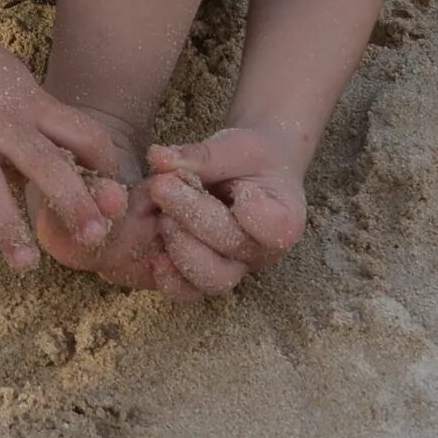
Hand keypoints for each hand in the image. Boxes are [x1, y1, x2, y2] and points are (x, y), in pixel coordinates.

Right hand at [0, 32, 133, 280]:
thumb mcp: (14, 83)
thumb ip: (37, 121)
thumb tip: (67, 156)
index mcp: (31, 106)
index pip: (85, 135)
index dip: (106, 165)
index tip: (116, 197)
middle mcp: (2, 124)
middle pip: (46, 163)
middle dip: (73, 200)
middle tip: (95, 236)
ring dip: (8, 228)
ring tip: (25, 266)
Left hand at [141, 127, 308, 300]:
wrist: (253, 174)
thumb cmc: (250, 159)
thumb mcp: (236, 146)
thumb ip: (202, 155)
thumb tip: (158, 158)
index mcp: (284, 220)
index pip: (269, 225)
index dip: (245, 207)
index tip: (227, 181)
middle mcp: (262, 252)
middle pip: (230, 249)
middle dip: (191, 217)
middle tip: (162, 185)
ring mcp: (235, 269)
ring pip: (209, 279)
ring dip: (178, 249)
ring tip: (160, 216)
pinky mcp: (206, 276)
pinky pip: (188, 290)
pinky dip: (167, 277)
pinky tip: (152, 254)